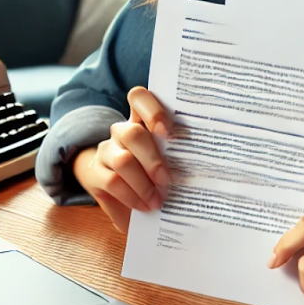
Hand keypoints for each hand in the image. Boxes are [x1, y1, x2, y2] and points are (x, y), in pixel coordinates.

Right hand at [71, 87, 172, 233]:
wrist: (118, 192)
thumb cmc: (152, 174)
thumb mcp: (167, 161)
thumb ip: (179, 157)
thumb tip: (208, 167)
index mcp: (141, 121)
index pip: (139, 98)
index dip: (153, 110)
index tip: (169, 132)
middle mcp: (121, 132)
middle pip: (132, 133)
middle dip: (153, 160)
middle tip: (168, 181)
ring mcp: (106, 151)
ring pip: (122, 161)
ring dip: (144, 184)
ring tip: (158, 201)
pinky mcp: (95, 174)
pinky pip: (113, 182)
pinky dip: (132, 196)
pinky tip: (145, 206)